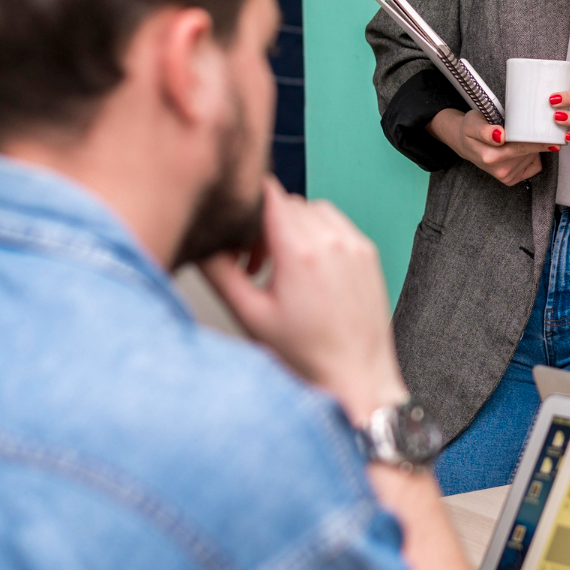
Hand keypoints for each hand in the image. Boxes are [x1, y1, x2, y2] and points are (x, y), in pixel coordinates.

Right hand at [200, 177, 407, 424]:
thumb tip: (201, 243)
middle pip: (287, 204)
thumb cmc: (306, 355)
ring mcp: (354, 245)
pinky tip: (309, 267)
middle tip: (254, 263)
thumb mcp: (250, 315)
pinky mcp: (368, 254)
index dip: (248, 204)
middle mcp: (332, 241)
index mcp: (301, 252)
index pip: (269, 194)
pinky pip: (337, 224)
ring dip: (293, 227)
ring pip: (313, 210)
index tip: (237, 224)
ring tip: (282, 266)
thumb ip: (219, 272)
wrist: (355, 375)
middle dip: (266, 224)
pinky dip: (318, 234)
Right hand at [428, 108, 548, 185]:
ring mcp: (506, 176)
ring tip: (513, 139)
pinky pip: (534, 166)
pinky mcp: (511, 180)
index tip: (553, 139)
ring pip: (533, 157)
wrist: (465, 144)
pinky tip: (519, 150)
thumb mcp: (472, 123)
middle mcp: (500, 169)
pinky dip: (532, 157)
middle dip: (532, 139)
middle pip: (530, 151)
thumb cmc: (471, 129)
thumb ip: (485, 131)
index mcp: (491, 156)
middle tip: (520, 128)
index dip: (538, 142)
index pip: (522, 147)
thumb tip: (500, 136)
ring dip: (530, 146)